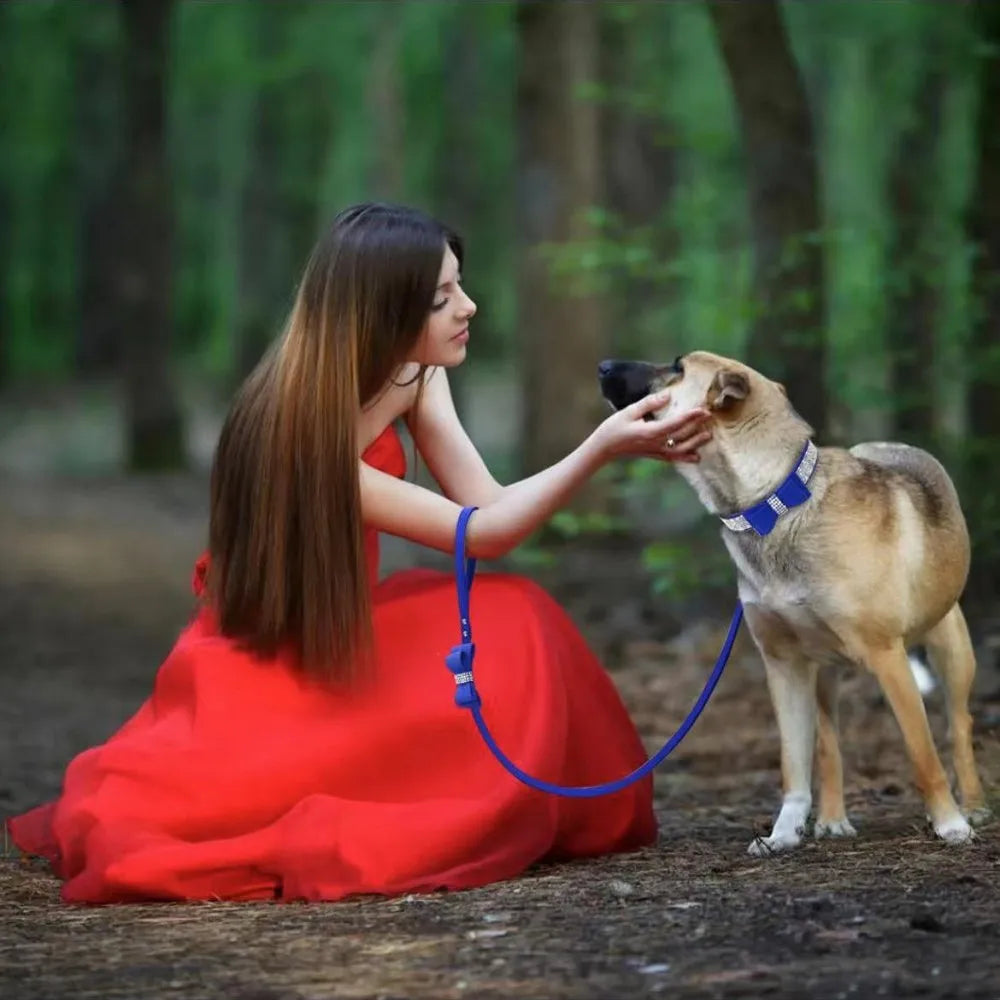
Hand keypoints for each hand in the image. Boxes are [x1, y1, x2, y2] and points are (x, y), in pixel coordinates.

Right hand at [596, 390, 711, 462]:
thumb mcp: (629, 411)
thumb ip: (649, 403)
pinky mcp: (653, 455)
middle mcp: (655, 444)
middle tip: (710, 416)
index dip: (690, 417)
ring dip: (695, 443)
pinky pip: (673, 458)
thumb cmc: (613, 428)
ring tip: (708, 435)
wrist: (603, 448)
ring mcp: (655, 452)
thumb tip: (667, 395)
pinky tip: (696, 456)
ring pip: (680, 450)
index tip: (703, 409)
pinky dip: (685, 458)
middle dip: (697, 426)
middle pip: (681, 437)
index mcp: (650, 432)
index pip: (675, 424)